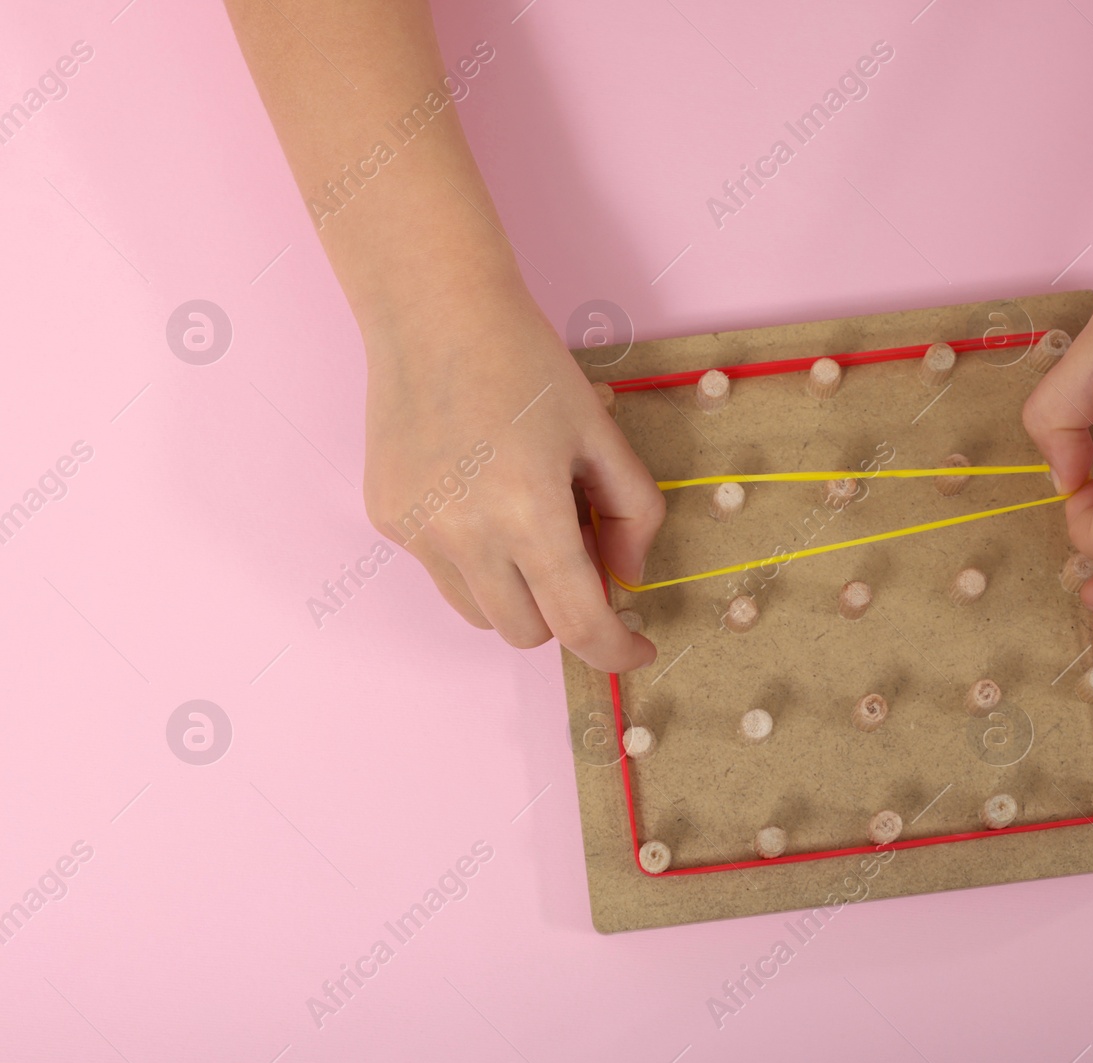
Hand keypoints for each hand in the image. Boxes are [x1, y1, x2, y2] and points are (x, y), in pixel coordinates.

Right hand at [362, 287, 662, 670]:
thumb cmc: (528, 365)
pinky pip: (442, 572)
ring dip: (517, 593)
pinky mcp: (389, 519)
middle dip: (564, 614)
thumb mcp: (602, 435)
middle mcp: (465, 535)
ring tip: (527, 521)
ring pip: (480, 613)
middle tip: (582, 554)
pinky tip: (481, 495)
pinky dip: (475, 559)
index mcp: (529, 513)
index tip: (635, 648)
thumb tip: (627, 579)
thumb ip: (635, 514)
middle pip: (528, 633)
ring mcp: (418, 531)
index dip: (615, 650)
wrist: (435, 313)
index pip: (577, 625)